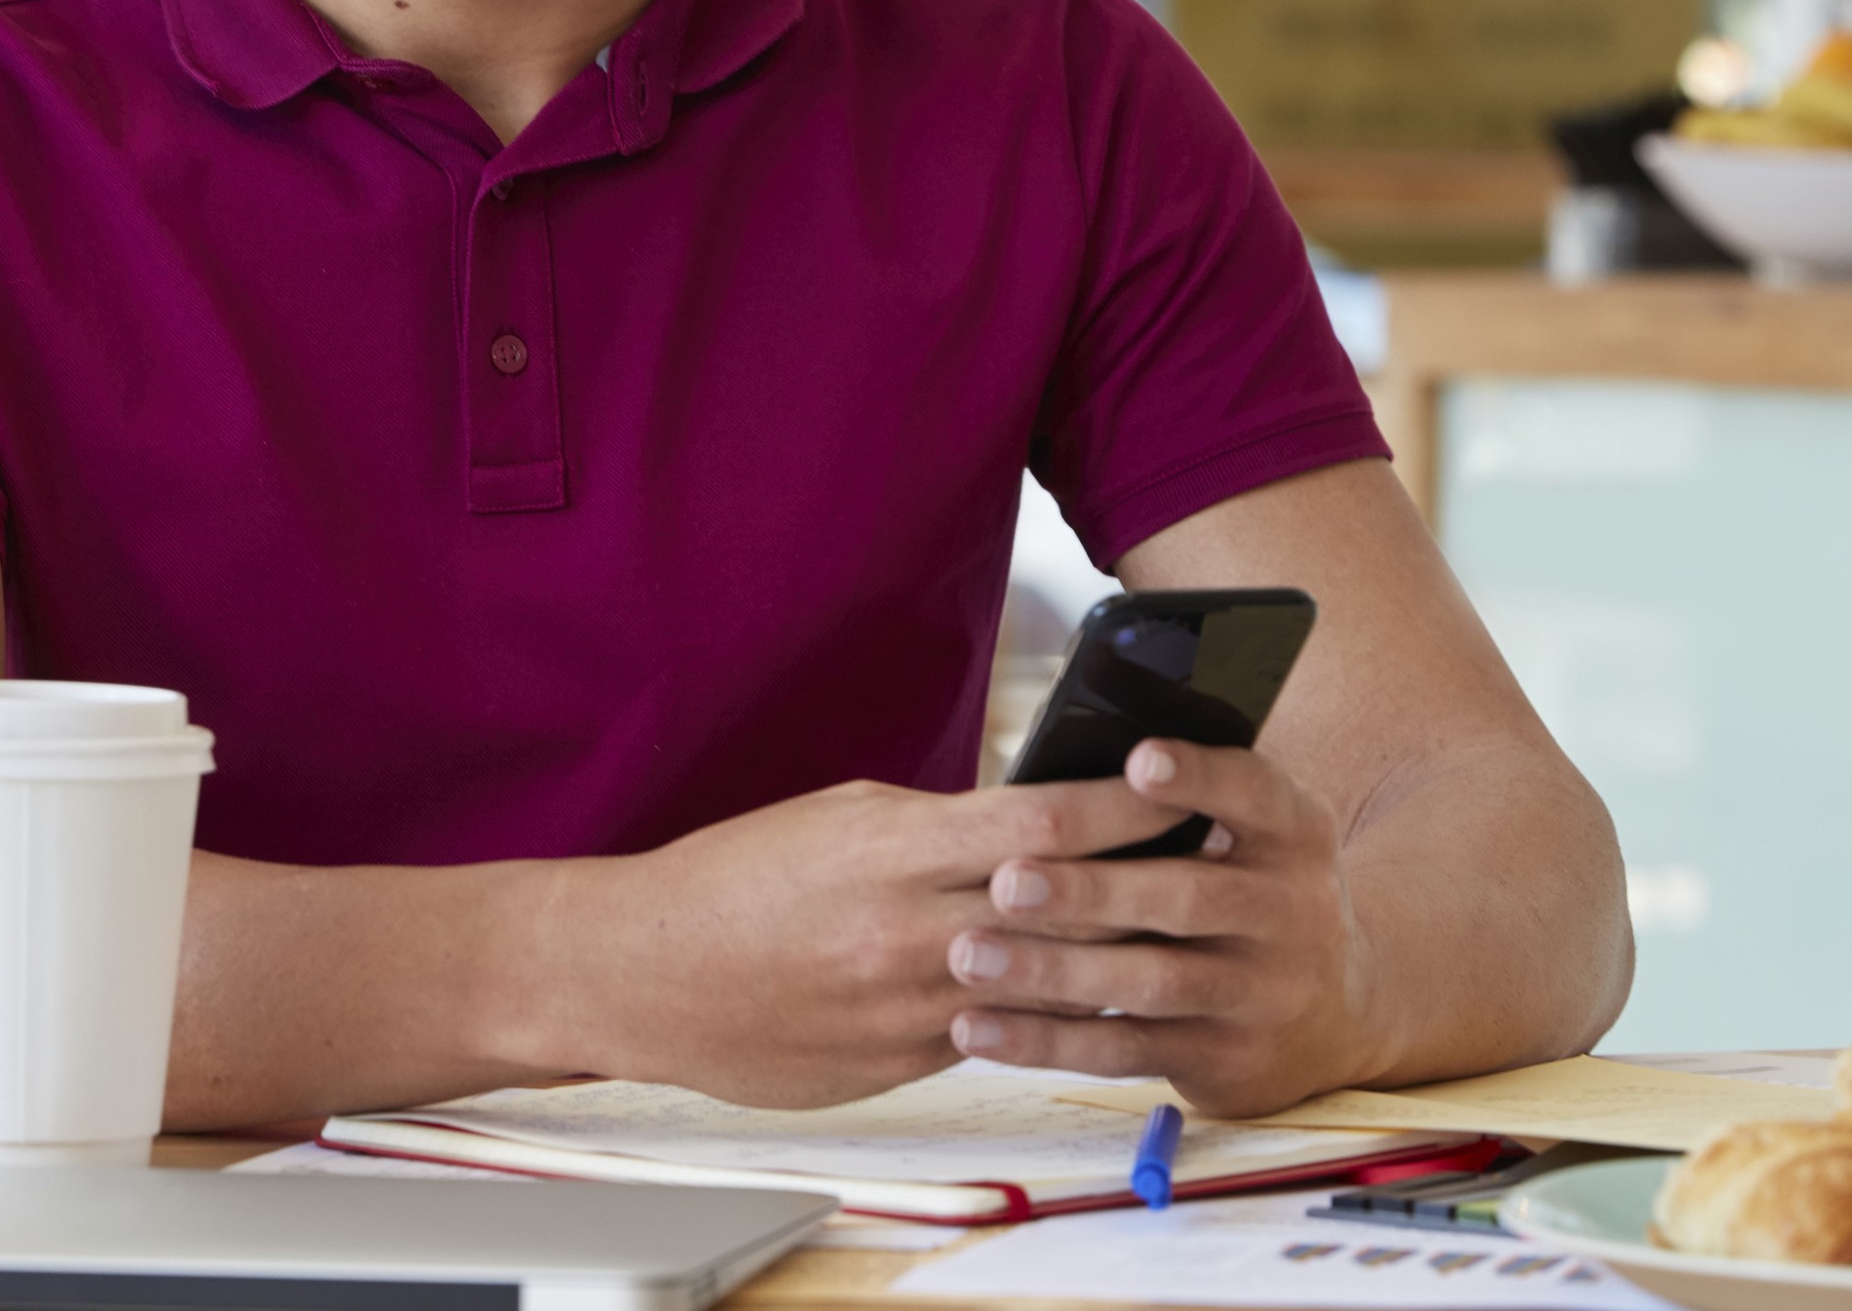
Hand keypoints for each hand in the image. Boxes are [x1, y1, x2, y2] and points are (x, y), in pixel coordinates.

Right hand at [543, 773, 1192, 1108]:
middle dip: (1142, 889)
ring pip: (1046, 989)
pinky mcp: (896, 1065)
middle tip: (1207, 867)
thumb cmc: (740, 877)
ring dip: (1110, 964)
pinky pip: (993, 1037)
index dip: (1123, 806)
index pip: (1043, 823)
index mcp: (896, 848)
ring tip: (1171, 939)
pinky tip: (1080, 999)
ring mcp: (906, 1007)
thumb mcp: (844, 817)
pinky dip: (1041, 1015)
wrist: (644, 972)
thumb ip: (939, 824)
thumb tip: (1029, 823)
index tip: (1179, 785)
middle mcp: (910, 930)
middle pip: (1066, 911)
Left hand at [938, 737, 1373, 1116]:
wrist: (1341, 1011)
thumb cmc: (1251, 892)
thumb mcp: (1254, 837)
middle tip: (1006, 881)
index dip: (1198, 776)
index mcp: (1295, 832)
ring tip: (969, 955)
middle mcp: (1294, 911)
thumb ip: (1186, 805)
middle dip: (1092, 889)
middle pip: (1187, 896)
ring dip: (1054, 971)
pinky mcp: (1226, 1060)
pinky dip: (1048, 1041)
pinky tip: (979, 1026)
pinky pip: (1127, 1052)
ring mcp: (1263, 993)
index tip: (1136, 759)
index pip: (1253, 792)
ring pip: (1152, 982)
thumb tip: (1059, 771)